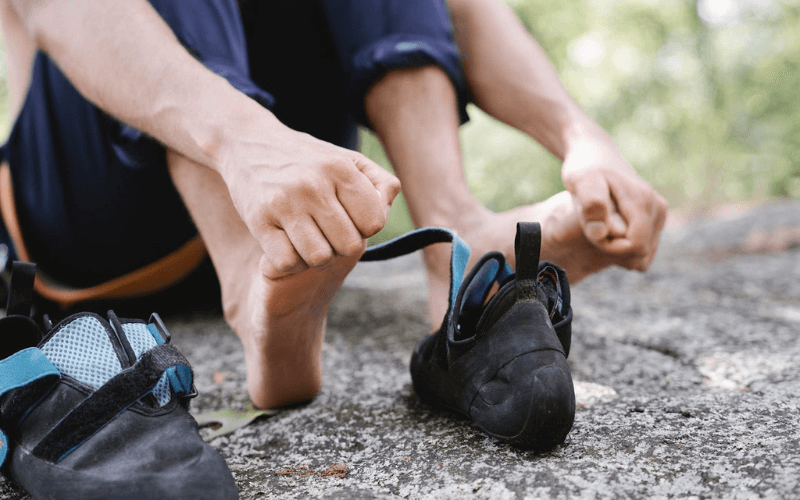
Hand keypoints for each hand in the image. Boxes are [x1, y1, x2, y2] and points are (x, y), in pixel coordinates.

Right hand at [219, 117, 400, 278]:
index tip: (349, 217)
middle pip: (349, 245)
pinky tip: (288, 244)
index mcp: (340, 168)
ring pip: (320, 258)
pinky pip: (287, 262)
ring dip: (317, 256)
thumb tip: (388, 204)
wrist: (247, 144)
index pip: (374, 222)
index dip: (364, 226)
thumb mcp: (345, 158)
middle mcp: (313, 184)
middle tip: (327, 232)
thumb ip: (378, 181)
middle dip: (342, 245)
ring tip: (309, 239)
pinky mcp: (258, 221)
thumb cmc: (306, 159)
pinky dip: (291, 261)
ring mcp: (284, 203)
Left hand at [561, 135, 667, 271]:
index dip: (609, 247)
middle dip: (614, 249)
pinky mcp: (657, 216)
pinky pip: (644, 248)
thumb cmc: (584, 167)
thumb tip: (601, 233)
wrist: (594, 152)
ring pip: (644, 253)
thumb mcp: (581, 182)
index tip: (591, 231)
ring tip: (599, 225)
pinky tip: (608, 230)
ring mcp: (660, 212)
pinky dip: (625, 246)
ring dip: (618, 248)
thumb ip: (591, 205)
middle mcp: (658, 207)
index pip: (634, 246)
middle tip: (592, 227)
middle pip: (641, 252)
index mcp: (643, 202)